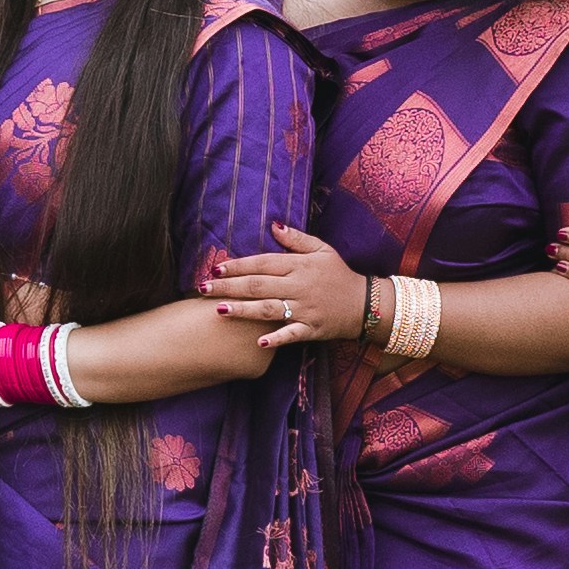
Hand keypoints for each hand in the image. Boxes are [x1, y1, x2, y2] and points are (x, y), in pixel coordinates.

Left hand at [203, 224, 374, 358]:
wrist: (365, 304)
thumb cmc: (339, 274)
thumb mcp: (322, 249)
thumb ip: (296, 239)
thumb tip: (273, 225)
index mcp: (299, 265)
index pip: (263, 263)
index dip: (238, 265)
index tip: (216, 268)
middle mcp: (299, 286)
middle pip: (258, 286)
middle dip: (229, 287)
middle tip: (203, 288)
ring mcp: (305, 309)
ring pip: (268, 309)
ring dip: (243, 310)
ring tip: (219, 310)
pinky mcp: (311, 329)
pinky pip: (292, 334)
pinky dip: (276, 339)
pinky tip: (258, 343)